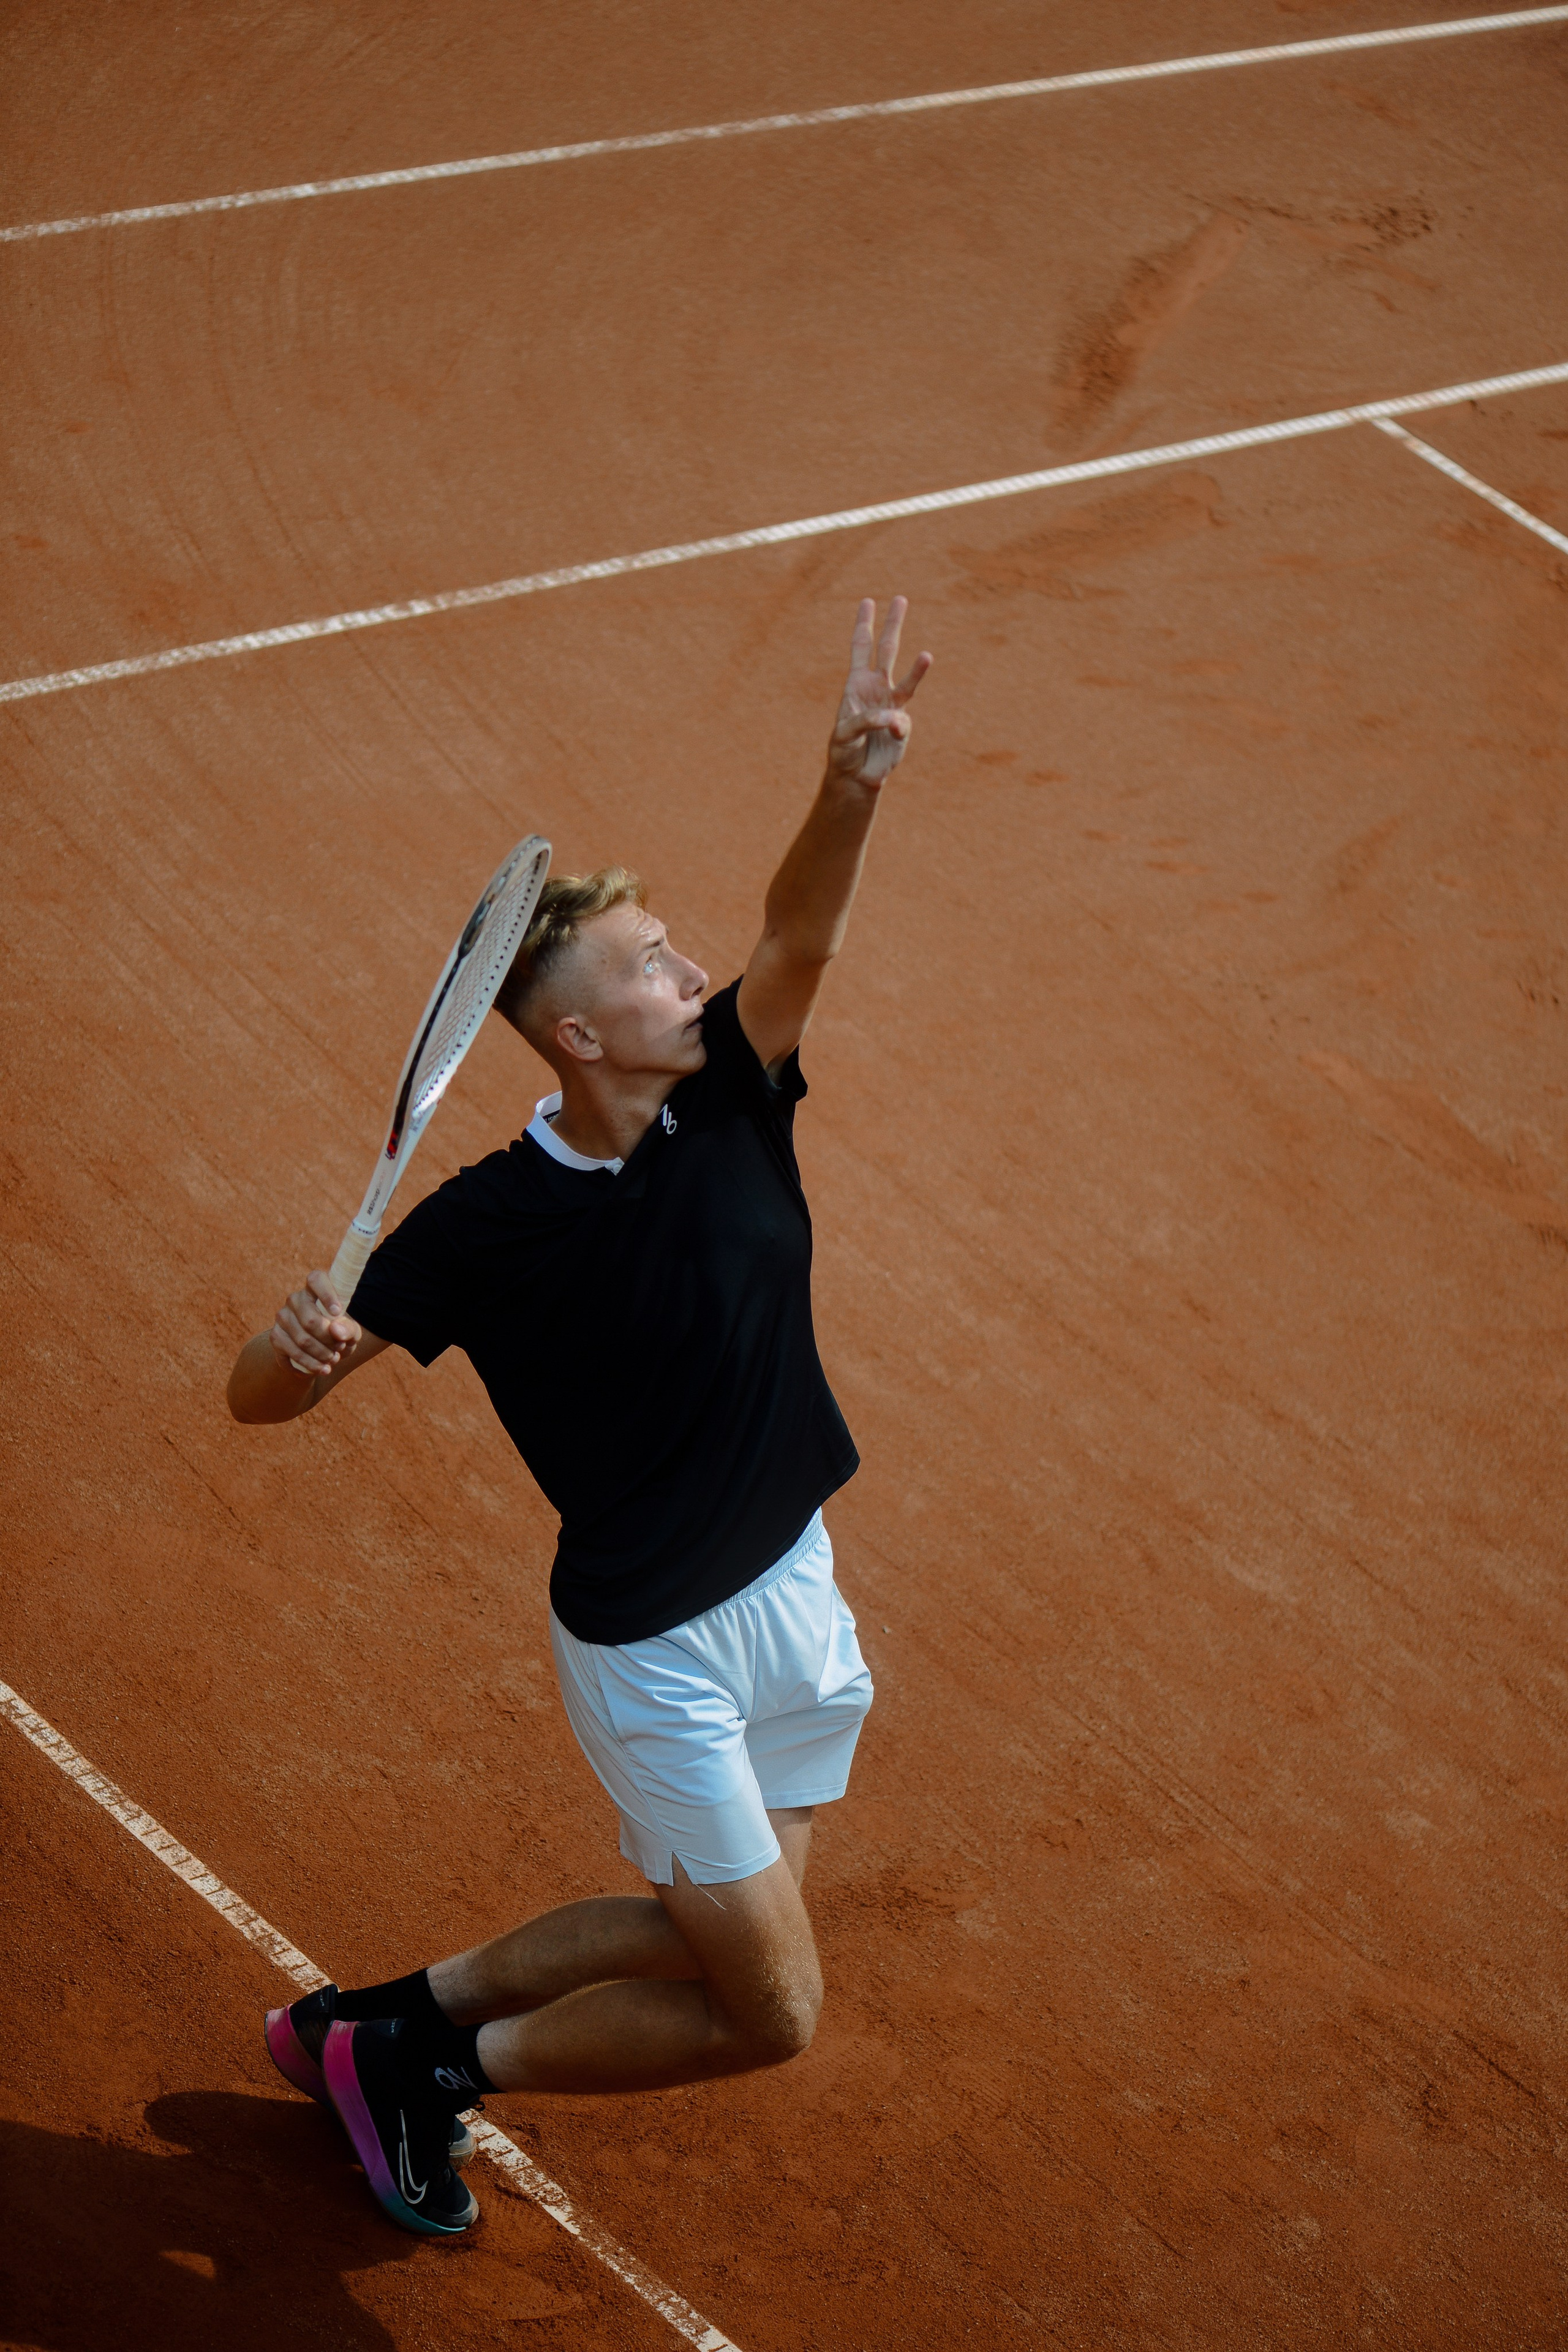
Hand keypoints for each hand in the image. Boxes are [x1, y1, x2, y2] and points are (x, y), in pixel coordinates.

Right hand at [270, 1271, 361, 1379]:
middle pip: (311, 1320)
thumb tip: (336, 1331)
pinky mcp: (275, 1337)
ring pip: (302, 1340)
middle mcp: (295, 1299)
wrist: (320, 1348)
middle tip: (340, 1349)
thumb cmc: (338, 1332)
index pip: (316, 1280)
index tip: (338, 1312)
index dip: (327, 1294)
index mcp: (315, 1288)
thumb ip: (349, 1329)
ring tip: (333, 1360)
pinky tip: (321, 1369)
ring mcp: (282, 1317)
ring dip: (321, 1355)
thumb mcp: (351, 1331)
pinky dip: (309, 1365)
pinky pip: (291, 1354)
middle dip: (329, 1340)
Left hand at [826, 597, 932, 786]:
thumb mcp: (845, 733)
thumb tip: (897, 718)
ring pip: (908, 680)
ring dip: (919, 668)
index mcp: (856, 683)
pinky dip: (896, 729)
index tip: (867, 602)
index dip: (864, 625)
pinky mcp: (903, 726)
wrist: (856, 774)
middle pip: (887, 649)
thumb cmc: (844, 750)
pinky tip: (889, 736)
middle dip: (893, 624)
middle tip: (900, 598)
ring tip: (928, 655)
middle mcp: (876, 688)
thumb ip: (867, 721)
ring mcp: (892, 705)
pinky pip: (903, 722)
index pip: (861, 648)